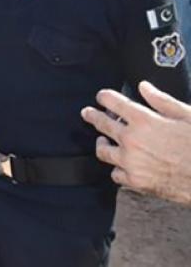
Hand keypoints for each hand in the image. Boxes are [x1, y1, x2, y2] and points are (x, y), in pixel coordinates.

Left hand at [81, 81, 190, 204]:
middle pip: (101, 124)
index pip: (112, 102)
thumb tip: (144, 87)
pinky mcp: (135, 181)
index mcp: (143, 120)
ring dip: (102, 144)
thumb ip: (161, 101)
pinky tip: (122, 165)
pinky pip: (115, 173)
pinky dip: (118, 168)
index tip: (101, 97)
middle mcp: (131, 140)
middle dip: (92, 116)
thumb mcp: (186, 115)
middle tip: (87, 113)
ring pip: (103, 151)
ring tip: (103, 142)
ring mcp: (131, 161)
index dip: (104, 97)